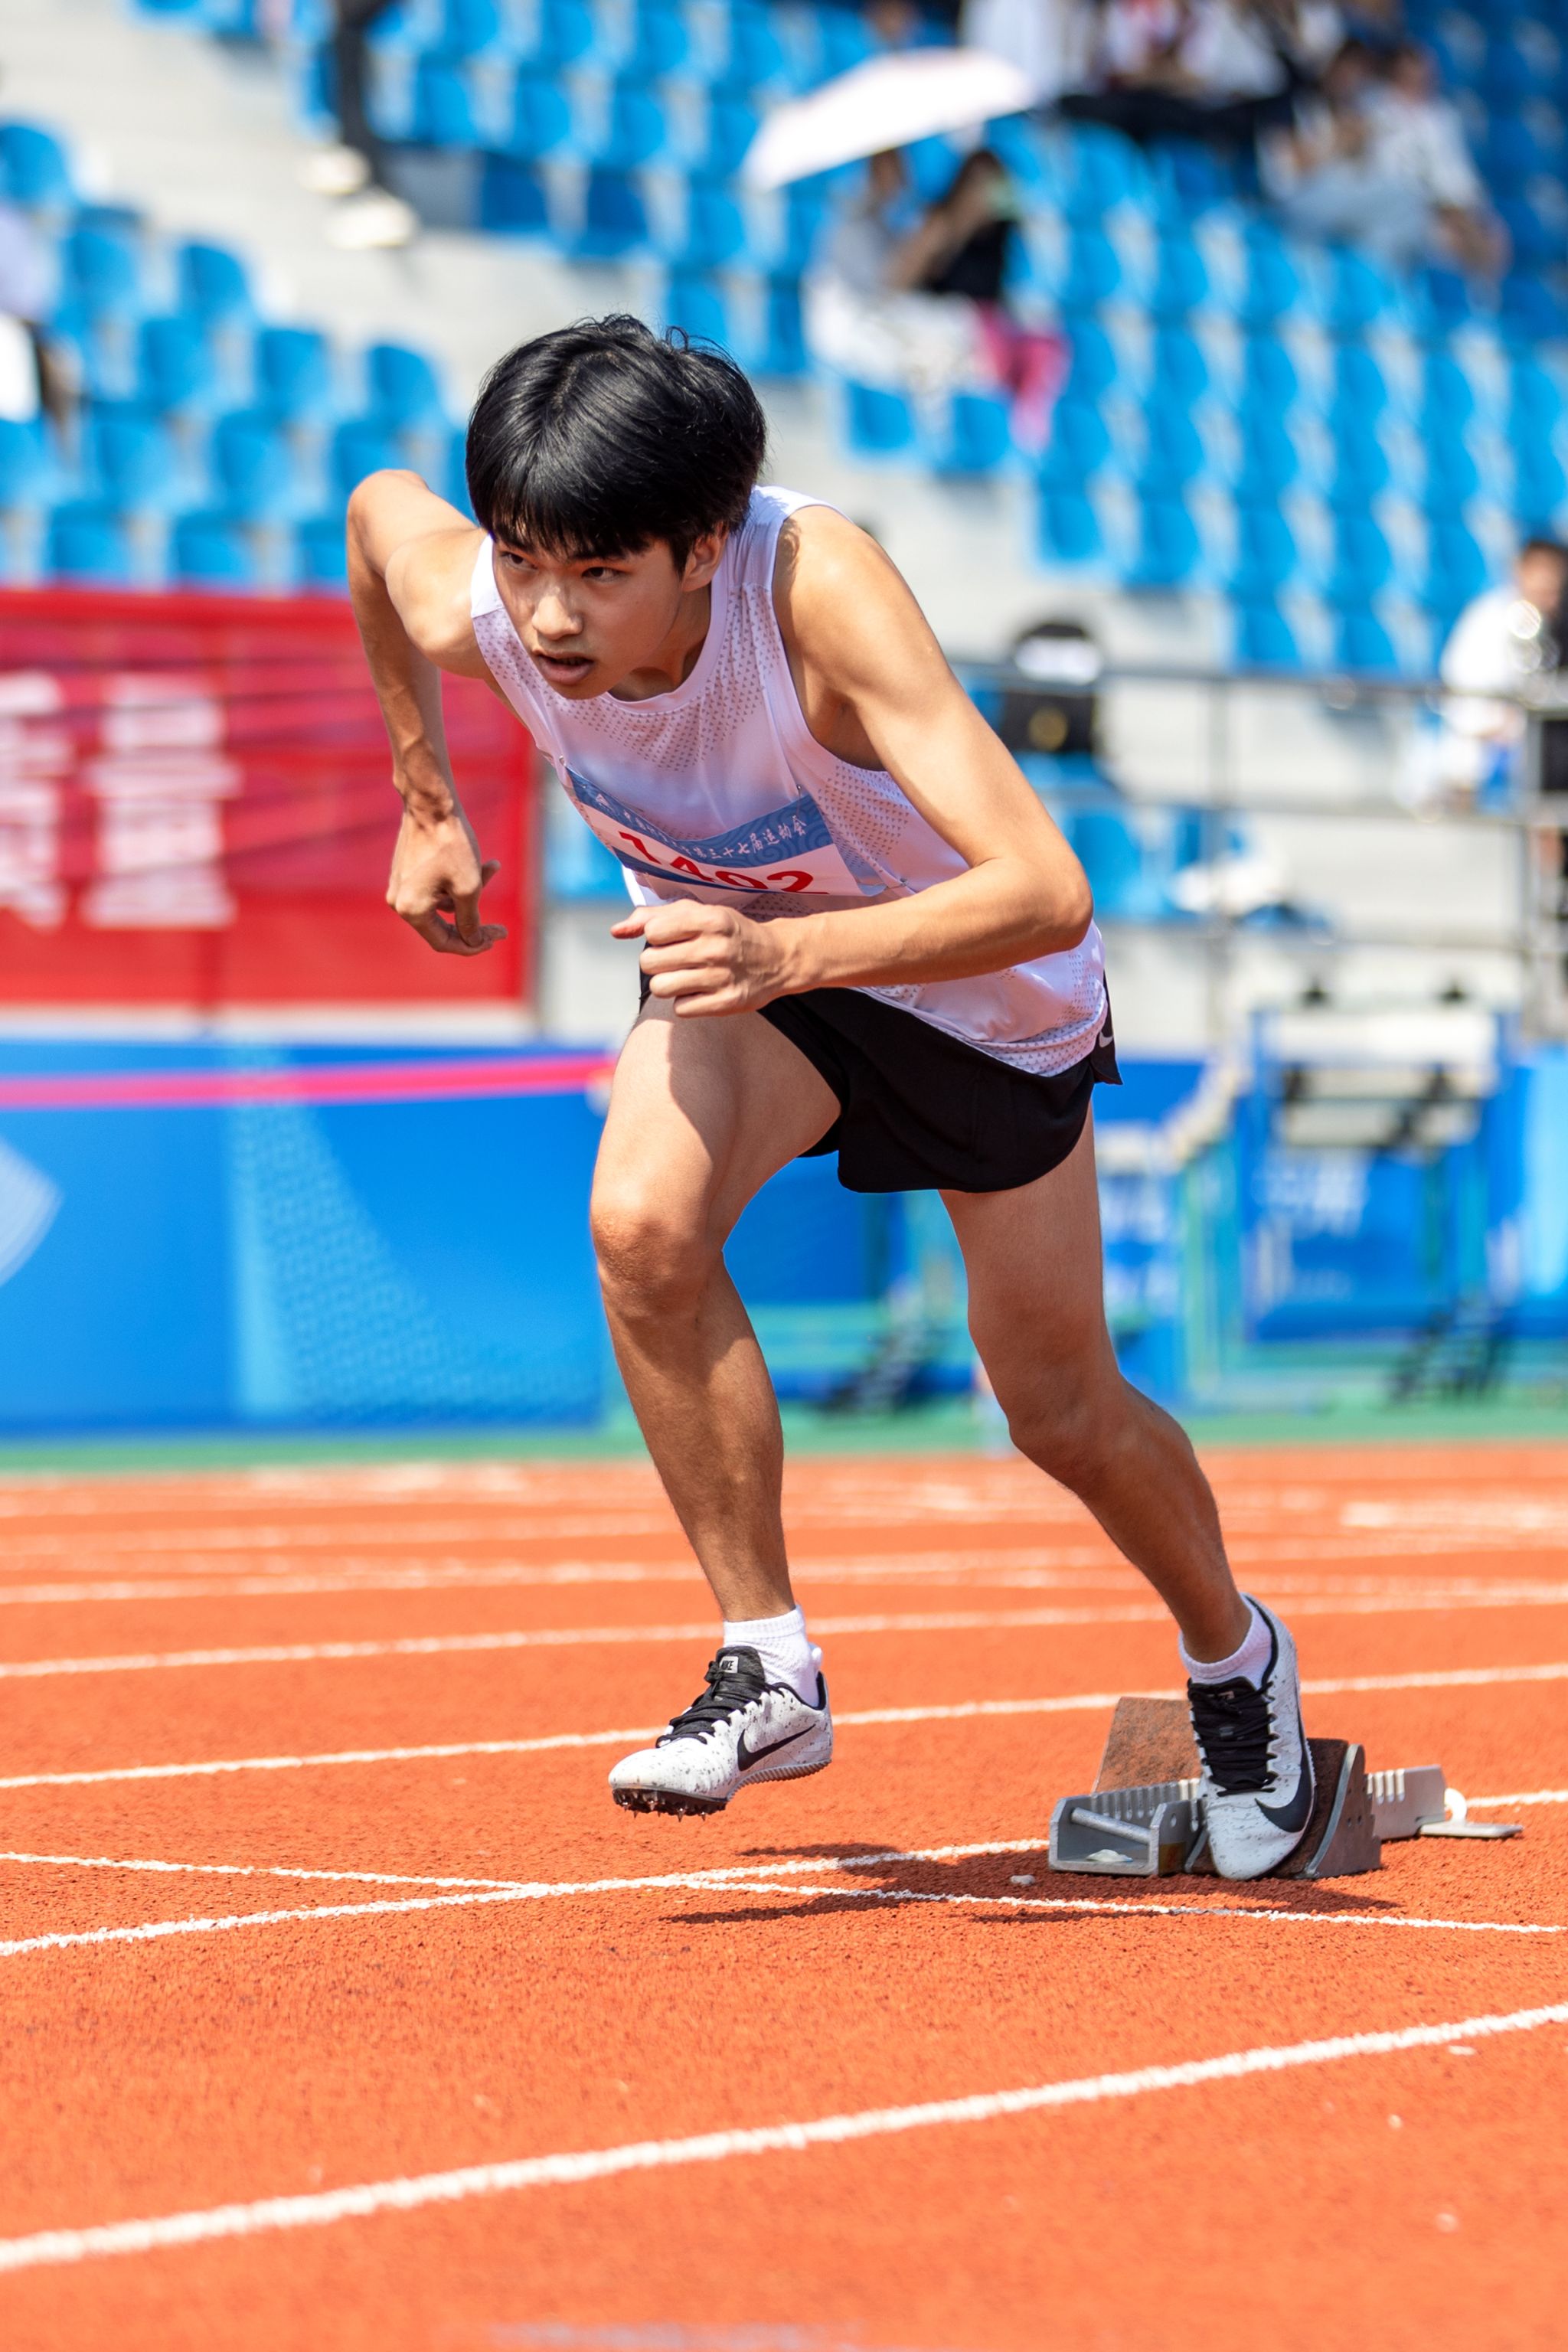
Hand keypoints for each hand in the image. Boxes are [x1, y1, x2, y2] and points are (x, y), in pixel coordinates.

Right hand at [386, 802, 506, 955]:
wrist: (431, 803)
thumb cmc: (451, 845)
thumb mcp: (468, 889)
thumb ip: (470, 921)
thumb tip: (473, 943)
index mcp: (411, 910)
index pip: (444, 942)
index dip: (472, 945)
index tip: (496, 938)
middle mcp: (400, 901)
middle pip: (445, 924)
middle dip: (475, 921)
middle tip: (501, 928)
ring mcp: (402, 885)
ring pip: (445, 902)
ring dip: (471, 892)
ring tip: (492, 868)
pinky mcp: (408, 870)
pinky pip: (438, 886)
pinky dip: (459, 880)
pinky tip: (485, 863)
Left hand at [612, 899, 802, 1015]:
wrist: (777, 958)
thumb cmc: (727, 932)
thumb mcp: (697, 913)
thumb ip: (652, 916)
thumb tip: (616, 931)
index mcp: (708, 919)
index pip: (652, 932)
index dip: (657, 937)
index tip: (673, 938)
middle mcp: (715, 947)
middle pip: (650, 962)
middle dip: (657, 962)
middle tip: (677, 960)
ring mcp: (722, 977)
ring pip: (661, 988)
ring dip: (667, 984)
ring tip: (685, 977)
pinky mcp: (727, 1003)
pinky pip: (681, 1009)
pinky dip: (686, 1001)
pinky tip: (701, 991)